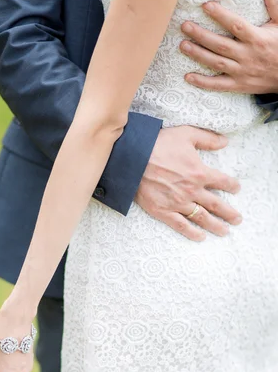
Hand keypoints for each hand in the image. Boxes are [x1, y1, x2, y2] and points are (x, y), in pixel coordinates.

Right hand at [136, 126, 241, 240]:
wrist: (133, 160)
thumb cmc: (159, 144)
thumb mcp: (186, 134)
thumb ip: (207, 139)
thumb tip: (224, 142)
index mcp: (199, 173)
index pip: (222, 182)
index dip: (232, 186)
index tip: (236, 189)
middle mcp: (192, 191)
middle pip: (216, 205)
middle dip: (229, 213)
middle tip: (237, 220)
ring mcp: (178, 203)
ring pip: (201, 218)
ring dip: (215, 226)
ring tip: (224, 232)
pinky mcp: (164, 211)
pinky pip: (181, 225)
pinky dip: (192, 232)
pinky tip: (200, 237)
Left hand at [180, 0, 277, 93]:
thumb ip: (275, 6)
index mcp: (257, 39)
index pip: (236, 26)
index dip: (220, 16)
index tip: (206, 6)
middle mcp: (247, 56)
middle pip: (220, 45)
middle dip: (201, 35)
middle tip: (185, 26)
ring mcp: (241, 72)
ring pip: (216, 63)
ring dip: (198, 54)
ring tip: (183, 45)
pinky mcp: (238, 85)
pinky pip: (217, 85)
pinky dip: (202, 82)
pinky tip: (188, 77)